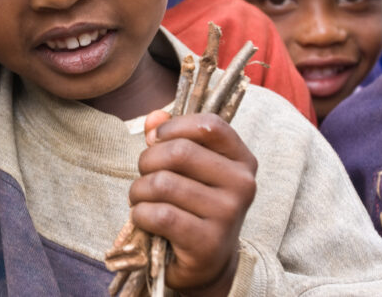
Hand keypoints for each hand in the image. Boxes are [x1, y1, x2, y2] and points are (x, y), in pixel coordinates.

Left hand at [129, 110, 256, 294]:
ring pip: (163, 183)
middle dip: (147, 161)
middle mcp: (242, 184)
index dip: (173, 127)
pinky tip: (144, 218)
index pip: (209, 125)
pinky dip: (140, 214)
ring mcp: (228, 215)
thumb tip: (154, 118)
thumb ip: (170, 136)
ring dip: (139, 191)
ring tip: (142, 200)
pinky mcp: (208, 243)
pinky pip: (160, 215)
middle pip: (179, 152)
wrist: (207, 262)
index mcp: (241, 159)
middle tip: (144, 177)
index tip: (154, 139)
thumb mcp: (187, 168)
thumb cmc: (193, 205)